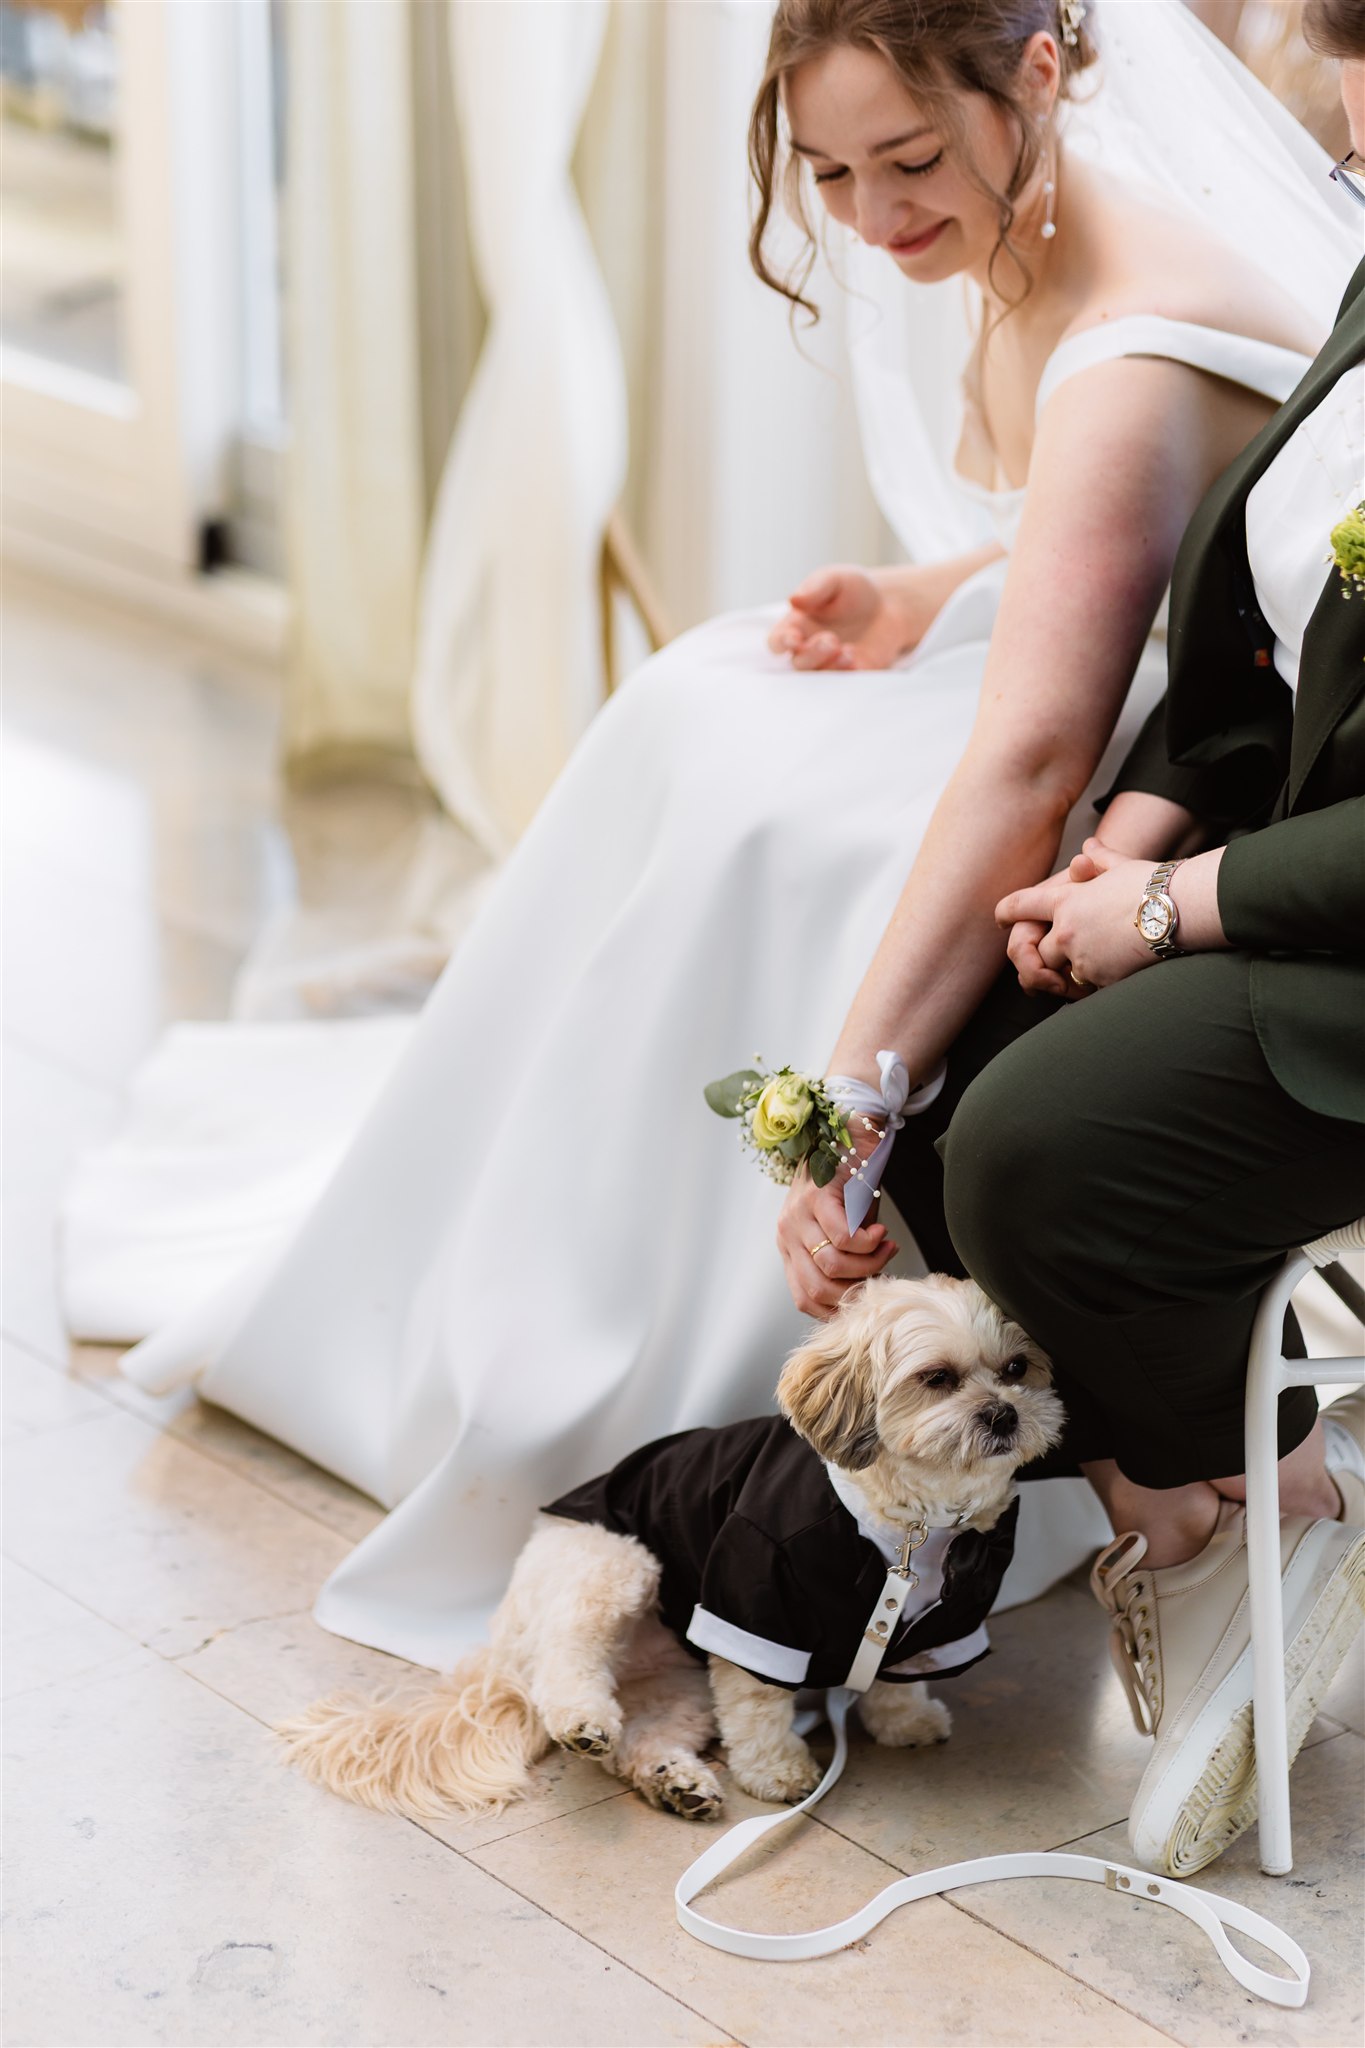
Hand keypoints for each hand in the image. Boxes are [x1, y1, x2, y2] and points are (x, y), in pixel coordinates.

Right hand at [767, 566, 918, 672]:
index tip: (793, 639)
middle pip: (798, 663)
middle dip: (812, 654)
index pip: (778, 642)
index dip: (781, 643)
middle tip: (831, 639)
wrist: (889, 604)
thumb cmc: (852, 589)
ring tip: (848, 651)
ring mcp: (830, 663)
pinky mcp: (852, 673)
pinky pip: (845, 682)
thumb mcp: (835, 579)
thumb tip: (793, 599)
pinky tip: (856, 659)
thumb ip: (815, 587)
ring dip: (830, 666)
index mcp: (796, 626)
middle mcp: (809, 649)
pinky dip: (848, 674)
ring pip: (819, 677)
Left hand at [776, 1113, 898, 1319]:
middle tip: (883, 1268)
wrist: (851, 1132)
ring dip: (868, 1264)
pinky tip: (880, 1232)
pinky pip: (842, 1236)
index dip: (839, 1308)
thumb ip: (844, 1260)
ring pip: (830, 1265)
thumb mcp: (841, 1228)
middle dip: (857, 1289)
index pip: (805, 1299)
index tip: (867, 1296)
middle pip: (817, 1290)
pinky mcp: (815, 1197)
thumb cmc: (849, 1185)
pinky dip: (868, 1243)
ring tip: (885, 1248)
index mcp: (790, 1248)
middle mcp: (787, 1234)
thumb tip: (864, 1295)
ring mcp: (797, 1216)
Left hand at [997, 839, 1154, 993]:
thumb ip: (1100, 859)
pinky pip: (1086, 986)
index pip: (1022, 906)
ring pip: (1061, 973)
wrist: (1179, 909)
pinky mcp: (1101, 978)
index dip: (1006, 912)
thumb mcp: (1121, 865)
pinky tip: (1115, 967)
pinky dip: (1095, 979)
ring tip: (1095, 958)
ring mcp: (1081, 957)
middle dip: (1047, 952)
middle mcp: (1066, 931)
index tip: (1000, 918)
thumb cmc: (1153, 883)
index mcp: (1065, 901)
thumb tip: (1090, 845)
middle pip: (1037, 950)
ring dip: (1071, 969)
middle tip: (1066, 948)